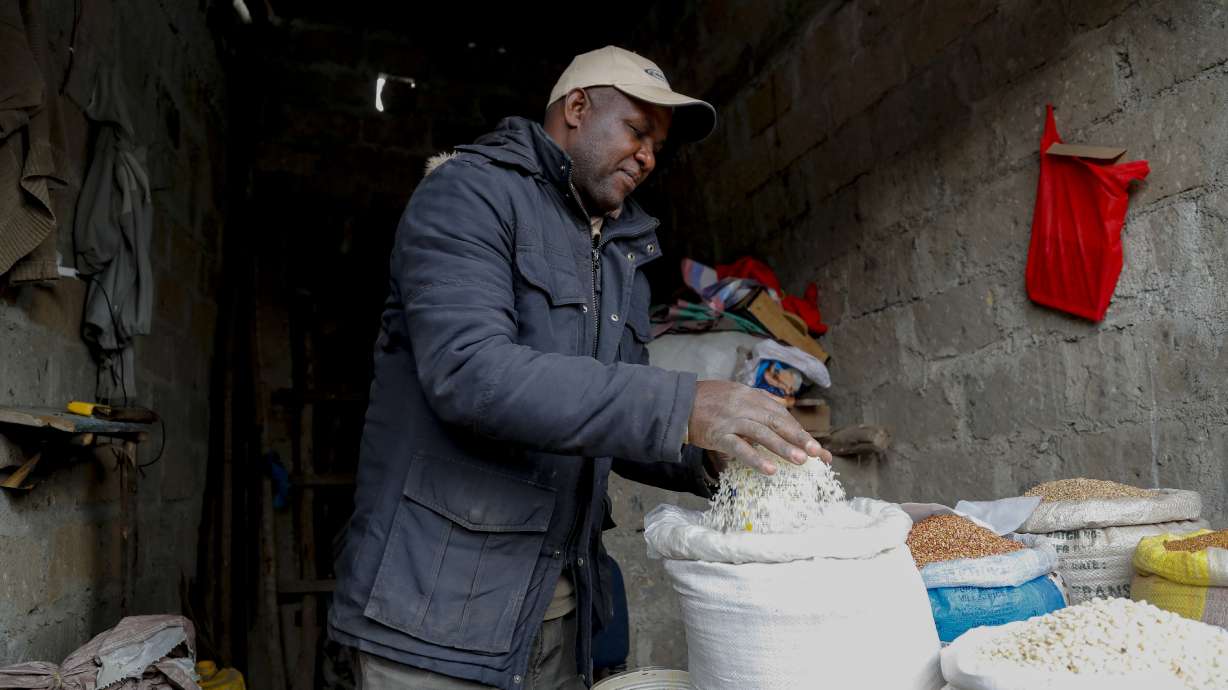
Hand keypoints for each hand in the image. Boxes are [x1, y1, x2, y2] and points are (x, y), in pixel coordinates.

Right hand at [688, 380, 831, 473]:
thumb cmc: (708, 402)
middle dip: (799, 438)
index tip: (816, 448)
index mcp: (752, 396)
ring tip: (800, 460)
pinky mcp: (718, 434)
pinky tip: (770, 470)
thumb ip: (757, 406)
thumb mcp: (735, 396)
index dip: (800, 431)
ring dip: (782, 447)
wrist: (678, 402)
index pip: (781, 415)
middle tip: (817, 453)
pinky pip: (739, 448)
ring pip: (762, 433)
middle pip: (777, 422)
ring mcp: (731, 419)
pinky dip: (755, 459)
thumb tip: (780, 420)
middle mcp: (744, 405)